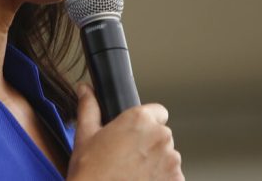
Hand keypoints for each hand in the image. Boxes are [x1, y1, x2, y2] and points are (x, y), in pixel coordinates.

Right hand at [67, 83, 183, 180]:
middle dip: (149, 144)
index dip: (146, 122)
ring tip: (132, 173)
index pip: (159, 112)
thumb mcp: (85, 135)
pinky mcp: (176, 180)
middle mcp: (159, 137)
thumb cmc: (91, 172)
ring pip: (168, 157)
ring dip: (156, 163)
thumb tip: (85, 89)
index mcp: (140, 120)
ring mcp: (171, 161)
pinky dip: (160, 179)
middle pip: (161, 135)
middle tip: (127, 157)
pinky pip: (172, 176)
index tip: (136, 134)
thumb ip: (89, 107)